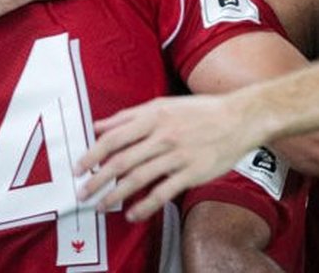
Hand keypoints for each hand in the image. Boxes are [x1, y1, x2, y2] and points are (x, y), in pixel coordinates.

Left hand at [75, 94, 259, 222]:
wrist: (240, 118)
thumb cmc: (201, 111)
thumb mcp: (164, 105)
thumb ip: (129, 115)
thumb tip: (99, 125)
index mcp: (154, 116)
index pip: (114, 137)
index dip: (92, 154)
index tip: (78, 168)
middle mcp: (164, 135)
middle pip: (122, 161)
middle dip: (98, 179)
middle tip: (83, 193)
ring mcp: (178, 155)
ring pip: (139, 178)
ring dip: (116, 195)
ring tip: (102, 206)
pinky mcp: (192, 172)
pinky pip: (163, 192)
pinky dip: (145, 206)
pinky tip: (133, 214)